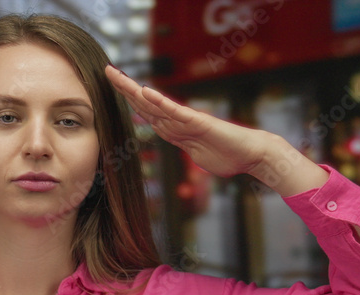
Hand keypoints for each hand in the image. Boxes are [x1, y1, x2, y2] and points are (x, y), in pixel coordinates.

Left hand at [104, 65, 327, 196]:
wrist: (252, 155)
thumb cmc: (228, 156)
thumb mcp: (196, 155)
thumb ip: (182, 146)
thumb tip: (172, 141)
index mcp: (175, 129)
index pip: (147, 112)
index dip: (129, 100)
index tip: (113, 89)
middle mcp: (179, 121)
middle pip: (146, 103)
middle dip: (125, 89)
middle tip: (107, 72)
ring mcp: (189, 120)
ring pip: (156, 104)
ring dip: (136, 91)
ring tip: (118, 78)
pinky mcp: (200, 123)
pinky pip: (177, 112)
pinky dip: (161, 103)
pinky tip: (147, 93)